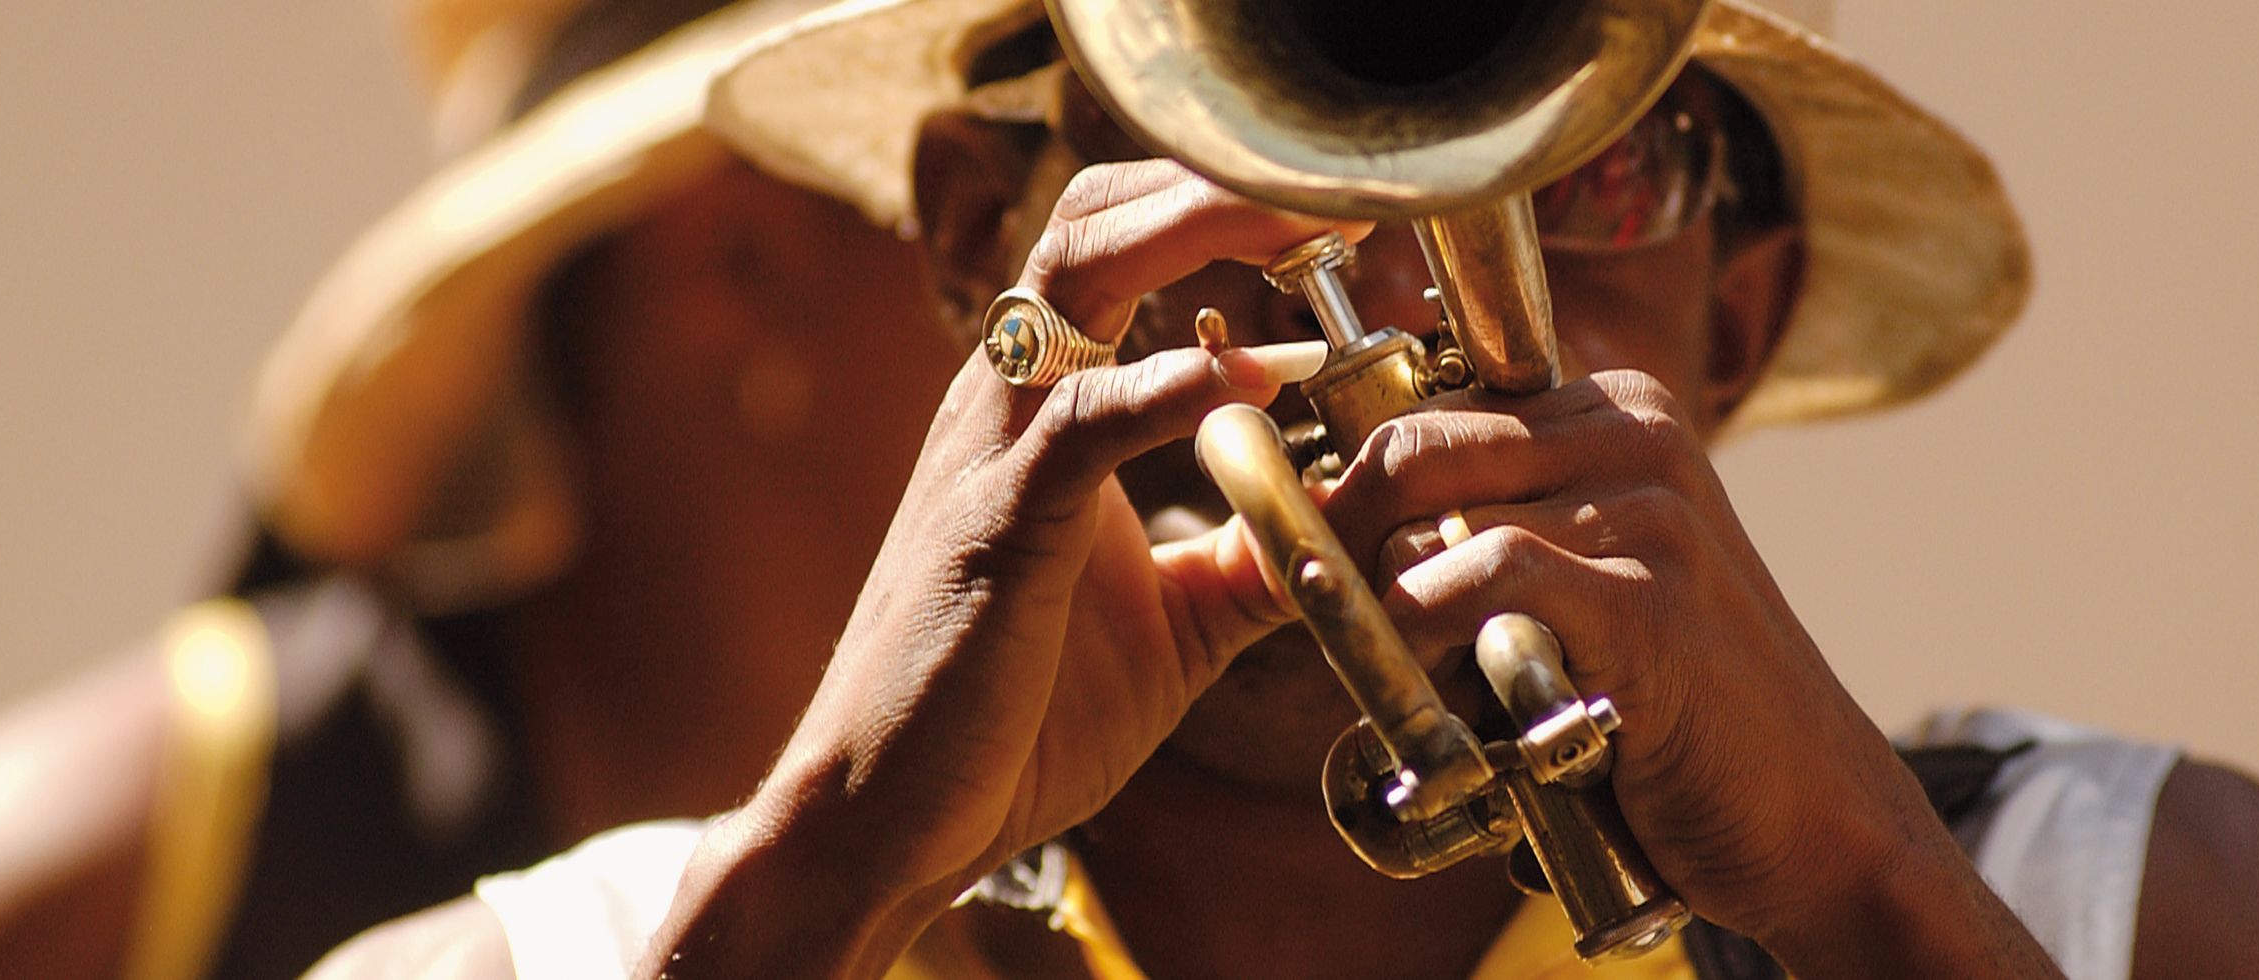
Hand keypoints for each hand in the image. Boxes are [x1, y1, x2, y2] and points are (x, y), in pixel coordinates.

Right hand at [645, 161, 1366, 976]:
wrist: (890, 818)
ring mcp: (992, 449)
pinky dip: (1180, 386)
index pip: (1121, 247)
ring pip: (1079, 272)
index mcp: (1046, 409)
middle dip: (1218, 182)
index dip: (1225, 213)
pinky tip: (1264, 377)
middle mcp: (1009, 401)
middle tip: (1345, 193)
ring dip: (1201, 230)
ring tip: (1314, 229)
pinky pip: (1085, 417)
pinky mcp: (994, 521)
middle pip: (1098, 217)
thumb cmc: (1010, 719)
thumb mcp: (1178, 625)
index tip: (1346, 221)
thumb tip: (1368, 521)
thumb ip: (1260, 556)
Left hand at [1325, 372, 2054, 974]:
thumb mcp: (1598, 585)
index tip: (1309, 552)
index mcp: (1623, 413)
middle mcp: (1640, 437)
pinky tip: (1425, 681)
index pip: (1431, 407)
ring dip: (1374, 596)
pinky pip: (1484, 576)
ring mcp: (1651, 513)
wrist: (1815, 814)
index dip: (1353, 484)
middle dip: (1338, 527)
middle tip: (1313, 608)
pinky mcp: (1647, 602)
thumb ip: (1501, 533)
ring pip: (1432, 506)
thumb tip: (1348, 521)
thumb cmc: (1684, 710)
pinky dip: (1424, 624)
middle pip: (1412, 442)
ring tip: (1372, 664)